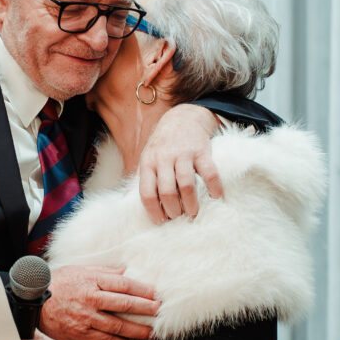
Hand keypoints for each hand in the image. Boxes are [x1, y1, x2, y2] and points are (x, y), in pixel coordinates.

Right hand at [40, 265, 158, 339]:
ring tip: (151, 332)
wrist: (33, 304)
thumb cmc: (56, 284)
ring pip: (118, 325)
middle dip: (147, 309)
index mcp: (92, 280)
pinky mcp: (81, 333)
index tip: (157, 294)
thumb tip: (126, 272)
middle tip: (161, 312)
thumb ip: (103, 272)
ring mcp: (86, 317)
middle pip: (126, 304)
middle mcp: (91, 298)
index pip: (125, 284)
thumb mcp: (79, 270)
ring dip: (138, 329)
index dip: (144, 290)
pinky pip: (105, 339)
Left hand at [138, 104, 221, 221]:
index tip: (161, 221)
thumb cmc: (162, 145)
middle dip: (173, 211)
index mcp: (148, 163)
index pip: (146, 193)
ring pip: (186, 185)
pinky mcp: (202, 151)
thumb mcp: (146, 159)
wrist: (183, 117)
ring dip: (191, 204)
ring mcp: (183, 154)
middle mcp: (164, 158)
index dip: (153, 211)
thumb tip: (124, 202)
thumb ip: (138, 180)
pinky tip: (215, 196)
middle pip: (167, 192)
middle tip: (178, 217)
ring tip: (193, 212)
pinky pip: (210, 173)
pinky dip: (214, 188)